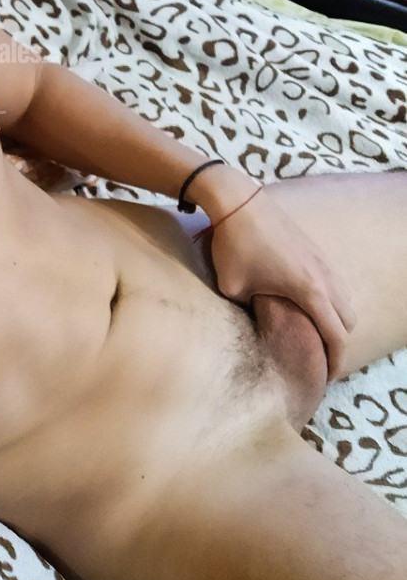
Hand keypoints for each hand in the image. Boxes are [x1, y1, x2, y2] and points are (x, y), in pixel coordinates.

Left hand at [207, 187, 356, 379]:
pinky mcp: (314, 249)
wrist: (237, 201)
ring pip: (344, 299)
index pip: (336, 336)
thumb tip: (256, 325)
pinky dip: (329, 299)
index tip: (323, 377)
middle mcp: (324, 277)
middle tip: (318, 358)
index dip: (334, 362)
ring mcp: (322, 261)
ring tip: (314, 332)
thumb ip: (249, 313)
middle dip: (337, 343)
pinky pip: (334, 282)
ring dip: (335, 319)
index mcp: (310, 291)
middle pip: (347, 320)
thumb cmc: (233, 246)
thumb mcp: (234, 290)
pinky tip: (306, 304)